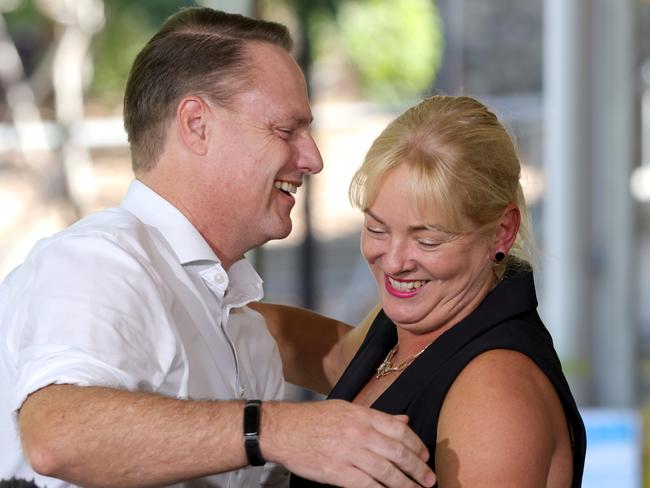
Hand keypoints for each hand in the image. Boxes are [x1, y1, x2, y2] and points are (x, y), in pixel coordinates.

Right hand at [261, 400, 435, 487]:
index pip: (399, 429)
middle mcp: (359, 433)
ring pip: (386, 472)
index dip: (416, 444)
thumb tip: (404, 421)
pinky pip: (367, 486)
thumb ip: (377, 417)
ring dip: (406, 484)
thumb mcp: (347, 410)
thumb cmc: (314, 419)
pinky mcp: (337, 473)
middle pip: (397, 452)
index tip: (425, 455)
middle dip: (417, 468)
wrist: (283, 429)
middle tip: (429, 479)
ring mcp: (348, 453)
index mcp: (362, 415)